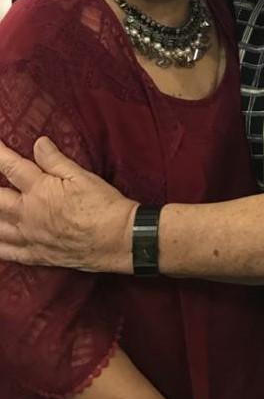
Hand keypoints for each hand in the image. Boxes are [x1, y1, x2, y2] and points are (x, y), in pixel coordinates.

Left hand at [0, 137, 136, 272]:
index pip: (11, 167)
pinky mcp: (37, 255)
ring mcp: (30, 236)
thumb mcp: (82, 176)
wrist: (118, 239)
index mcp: (39, 190)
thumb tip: (38, 143)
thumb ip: (56, 160)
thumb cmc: (103, 205)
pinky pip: (7, 253)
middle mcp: (28, 214)